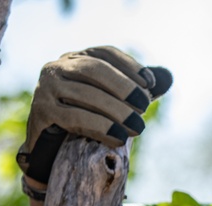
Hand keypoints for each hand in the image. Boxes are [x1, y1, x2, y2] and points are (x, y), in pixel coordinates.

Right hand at [18, 46, 172, 186]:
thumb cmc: (87, 118)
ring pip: (85, 94)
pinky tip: (119, 139)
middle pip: (94, 69)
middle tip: (145, 107)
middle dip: (123, 87)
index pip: (104, 53)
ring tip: (138, 128)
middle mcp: (58, 67)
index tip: (151, 84)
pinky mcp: (42, 112)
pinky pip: (74, 117)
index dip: (129, 65)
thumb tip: (168, 77)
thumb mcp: (111, 101)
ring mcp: (46, 88)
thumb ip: (136, 88)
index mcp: (76, 59)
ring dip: (116, 111)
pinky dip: (100, 127)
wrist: (50, 147)